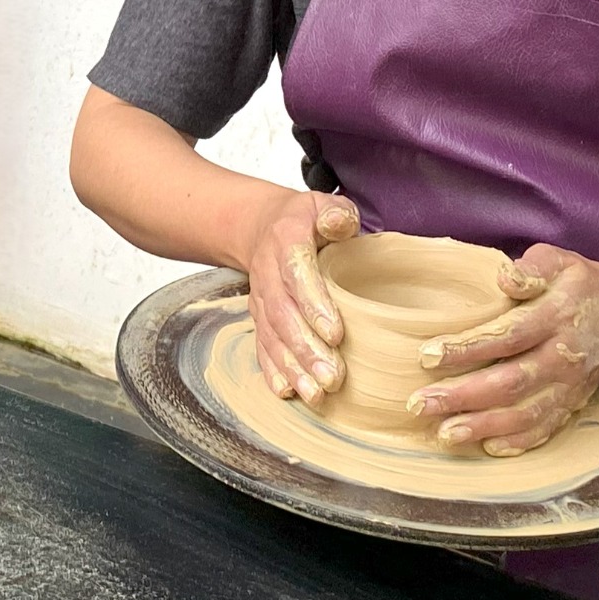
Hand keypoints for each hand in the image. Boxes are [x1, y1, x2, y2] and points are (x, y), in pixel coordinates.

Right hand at [240, 188, 359, 405]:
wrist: (260, 227)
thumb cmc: (304, 221)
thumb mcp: (322, 205)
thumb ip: (336, 214)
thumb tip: (340, 225)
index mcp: (287, 241)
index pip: (299, 274)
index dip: (314, 304)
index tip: (336, 333)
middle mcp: (268, 273)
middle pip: (284, 315)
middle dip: (306, 349)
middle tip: (332, 378)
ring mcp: (260, 298)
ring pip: (272, 336)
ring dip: (292, 367)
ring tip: (315, 394)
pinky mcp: (258, 318)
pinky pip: (261, 345)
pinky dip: (272, 370)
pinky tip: (286, 392)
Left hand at [410, 243, 598, 455]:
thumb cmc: (580, 285)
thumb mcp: (561, 262)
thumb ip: (533, 267)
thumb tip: (505, 277)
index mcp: (556, 316)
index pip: (508, 336)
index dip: (469, 348)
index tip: (429, 355)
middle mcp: (562, 357)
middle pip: (511, 382)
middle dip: (463, 396)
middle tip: (419, 404)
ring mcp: (569, 387)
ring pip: (525, 413)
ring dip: (484, 426)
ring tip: (444, 433)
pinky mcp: (572, 405)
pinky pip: (546, 429)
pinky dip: (519, 442)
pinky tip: (488, 448)